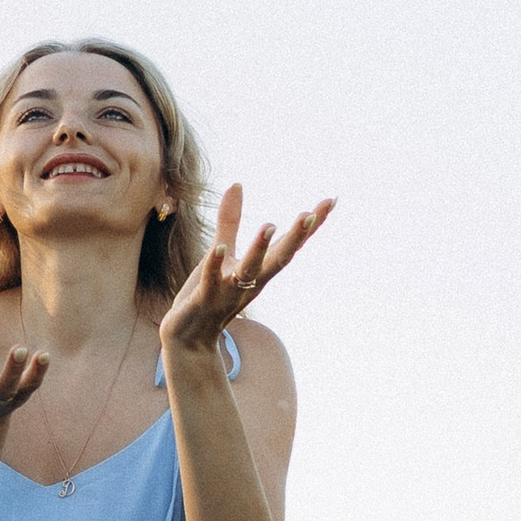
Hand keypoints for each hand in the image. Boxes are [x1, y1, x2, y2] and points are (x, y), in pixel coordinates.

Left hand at [159, 184, 334, 360]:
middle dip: (296, 237)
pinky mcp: (205, 299)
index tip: (331, 201)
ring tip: (269, 226)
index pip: (290, 244)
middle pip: (279, 258)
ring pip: (249, 270)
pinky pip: (212, 281)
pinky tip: (217, 249)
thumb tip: (237, 184)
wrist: (189, 337)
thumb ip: (231, 220)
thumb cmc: (209, 292)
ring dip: (259, 249)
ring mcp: (230, 291)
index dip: (311, 225)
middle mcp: (251, 281)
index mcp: (259, 269)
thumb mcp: (222, 251)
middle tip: (311, 214)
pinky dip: (215, 266)